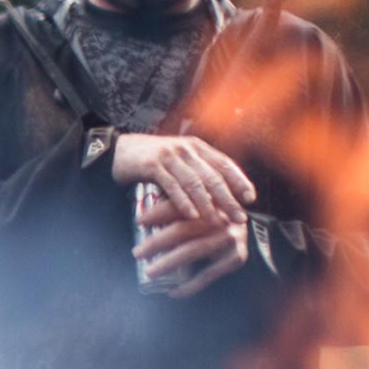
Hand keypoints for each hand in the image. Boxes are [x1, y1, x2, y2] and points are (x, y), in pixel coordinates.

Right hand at [110, 132, 255, 229]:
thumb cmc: (151, 161)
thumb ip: (197, 173)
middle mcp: (186, 149)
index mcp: (196, 147)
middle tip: (239, 217)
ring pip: (195, 182)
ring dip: (208, 204)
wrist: (118, 151)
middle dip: (228, 199)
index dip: (239, 181)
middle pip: (213, 176)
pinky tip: (192, 216)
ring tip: (217, 221)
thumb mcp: (179, 162)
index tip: (250, 198)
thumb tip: (220, 197)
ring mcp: (169, 156)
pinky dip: (184, 202)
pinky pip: (172, 186)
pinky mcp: (152, 165)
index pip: (225, 163)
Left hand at [133, 193, 251, 296]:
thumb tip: (142, 218)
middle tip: (137, 253)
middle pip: (183, 229)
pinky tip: (173, 292)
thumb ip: (174, 205)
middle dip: (157, 242)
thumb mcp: (198, 202)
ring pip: (193, 251)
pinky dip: (190, 285)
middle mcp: (219, 219)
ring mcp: (228, 239)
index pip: (179, 206)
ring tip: (150, 273)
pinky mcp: (235, 258)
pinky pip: (209, 274)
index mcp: (207, 201)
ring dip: (169, 263)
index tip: (139, 221)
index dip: (158, 212)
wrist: (252, 224)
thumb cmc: (215, 213)